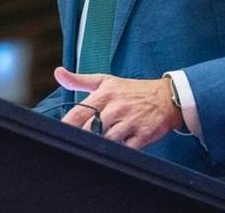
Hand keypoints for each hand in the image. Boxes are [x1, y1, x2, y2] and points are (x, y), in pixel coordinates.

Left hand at [55, 66, 182, 148]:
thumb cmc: (132, 91)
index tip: (61, 132)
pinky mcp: (143, 135)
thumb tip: (58, 73)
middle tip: (79, 141)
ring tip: (100, 142)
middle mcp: (117, 107)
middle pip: (91, 130)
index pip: (79, 112)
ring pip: (107, 140)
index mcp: (105, 94)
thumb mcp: (106, 81)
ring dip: (101, 144)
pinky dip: (120, 150)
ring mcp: (131, 121)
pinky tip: (117, 146)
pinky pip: (126, 149)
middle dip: (83, 137)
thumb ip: (80, 80)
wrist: (166, 98)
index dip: (67, 124)